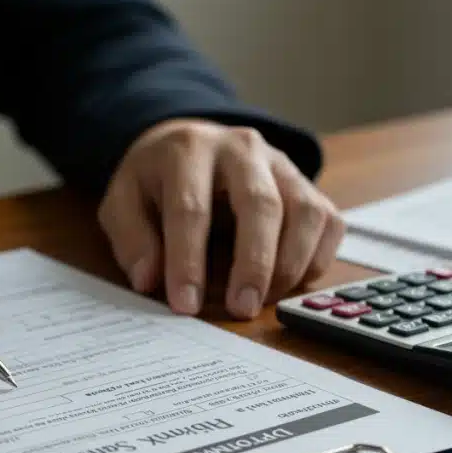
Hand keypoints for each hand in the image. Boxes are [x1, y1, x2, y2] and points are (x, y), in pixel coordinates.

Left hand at [97, 119, 343, 317]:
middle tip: (241, 309)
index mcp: (188, 150)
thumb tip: (150, 280)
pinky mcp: (306, 184)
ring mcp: (281, 164)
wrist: (185, 143)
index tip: (185, 304)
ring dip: (290, 264)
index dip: (188, 261)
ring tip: (264, 301)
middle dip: (253, 264)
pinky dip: (316, 259)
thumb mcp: (123, 202)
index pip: (191, 209)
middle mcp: (242, 149)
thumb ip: (132, 239)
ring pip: (306, 211)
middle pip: (261, 204)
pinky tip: (289, 283)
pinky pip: (328, 222)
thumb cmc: (155, 181)